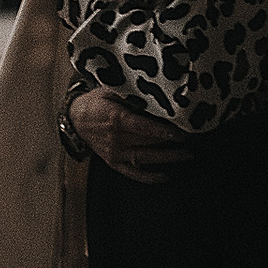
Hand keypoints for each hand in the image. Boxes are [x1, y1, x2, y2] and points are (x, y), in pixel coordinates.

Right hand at [65, 87, 191, 181]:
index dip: (164, 131)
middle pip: (149, 142)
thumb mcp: (111, 90)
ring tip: (186, 155)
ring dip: (167, 158)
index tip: (182, 132)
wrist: (75, 118)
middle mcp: (116, 138)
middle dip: (172, 142)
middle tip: (192, 138)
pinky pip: (133, 173)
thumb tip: (155, 93)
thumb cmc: (96, 102)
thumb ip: (131, 93)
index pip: (145, 127)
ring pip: (145, 159)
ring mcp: (114, 153)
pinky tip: (166, 176)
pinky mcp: (113, 162)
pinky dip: (149, 177)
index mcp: (116, 119)